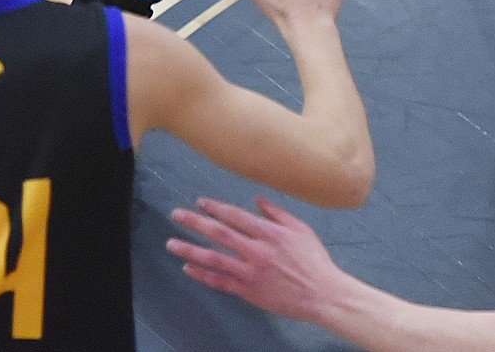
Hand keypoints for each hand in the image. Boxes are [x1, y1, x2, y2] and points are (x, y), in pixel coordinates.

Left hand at [168, 195, 341, 321]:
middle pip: (219, 233)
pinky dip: (203, 275)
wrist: (323, 295)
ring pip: (214, 259)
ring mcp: (250, 273)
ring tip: (171, 243)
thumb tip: (258, 199)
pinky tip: (188, 268)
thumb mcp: (300, 229)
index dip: (215, 207)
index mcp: (268, 232)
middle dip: (195, 222)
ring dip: (190, 249)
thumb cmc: (314, 260)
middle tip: (176, 214)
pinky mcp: (249, 292)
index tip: (199, 202)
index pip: (235, 216)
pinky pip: (221, 282)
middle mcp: (256, 251)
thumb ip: (277, 213)